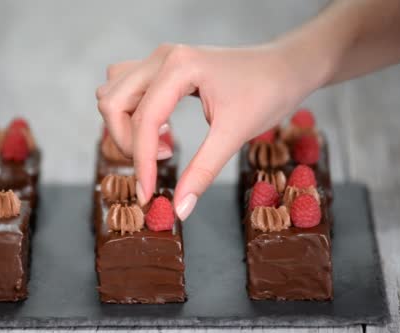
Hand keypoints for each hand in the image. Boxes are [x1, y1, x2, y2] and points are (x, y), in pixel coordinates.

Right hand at [96, 43, 320, 219]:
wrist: (286, 68)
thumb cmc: (267, 92)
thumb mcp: (234, 134)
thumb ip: (202, 171)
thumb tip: (179, 209)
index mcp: (179, 66)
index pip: (143, 119)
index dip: (141, 162)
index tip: (148, 194)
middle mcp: (162, 57)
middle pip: (113, 103)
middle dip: (127, 141)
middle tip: (163, 159)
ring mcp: (160, 60)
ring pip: (114, 94)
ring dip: (127, 126)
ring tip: (164, 143)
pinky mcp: (163, 68)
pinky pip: (128, 89)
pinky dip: (134, 114)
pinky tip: (163, 129)